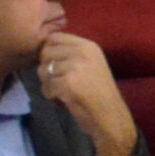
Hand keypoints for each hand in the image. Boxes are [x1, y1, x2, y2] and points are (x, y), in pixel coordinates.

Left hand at [35, 31, 138, 155]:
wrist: (111, 117)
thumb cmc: (99, 94)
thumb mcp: (90, 65)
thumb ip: (71, 54)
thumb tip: (43, 49)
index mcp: (89, 46)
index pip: (54, 38)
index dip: (49, 52)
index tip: (58, 67)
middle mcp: (83, 52)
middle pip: (45, 53)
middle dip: (47, 69)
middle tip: (61, 82)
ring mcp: (76, 66)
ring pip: (43, 71)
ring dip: (49, 84)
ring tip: (65, 93)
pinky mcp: (68, 83)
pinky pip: (46, 87)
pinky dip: (51, 97)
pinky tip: (65, 101)